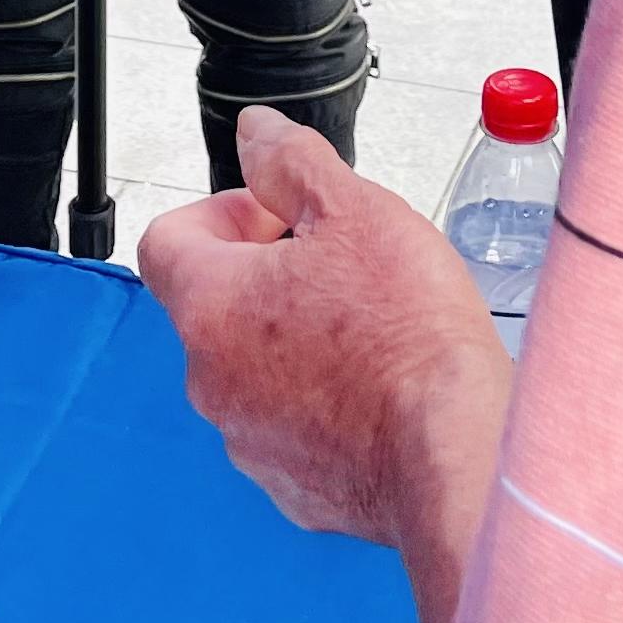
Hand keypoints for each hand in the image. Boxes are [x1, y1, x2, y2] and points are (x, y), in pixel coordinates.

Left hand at [138, 110, 514, 562]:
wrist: (456, 455)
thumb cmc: (409, 339)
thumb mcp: (356, 211)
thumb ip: (292, 163)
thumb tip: (257, 133)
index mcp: (212, 307)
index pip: (166, 241)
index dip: (222, 213)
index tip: (276, 214)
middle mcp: (213, 382)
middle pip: (215, 305)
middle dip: (268, 274)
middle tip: (337, 263)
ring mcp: (250, 442)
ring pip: (253, 370)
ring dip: (294, 340)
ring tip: (367, 327)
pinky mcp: (294, 488)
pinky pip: (292, 428)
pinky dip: (322, 402)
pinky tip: (379, 386)